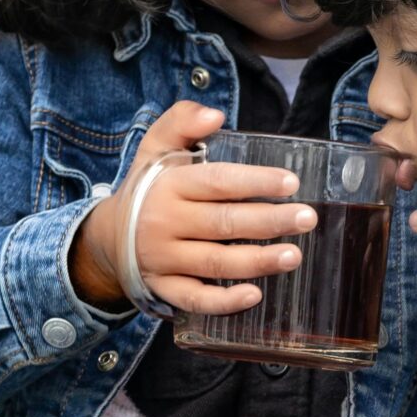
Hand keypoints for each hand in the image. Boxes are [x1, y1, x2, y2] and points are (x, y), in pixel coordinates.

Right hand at [70, 100, 316, 312]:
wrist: (109, 235)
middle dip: (268, 221)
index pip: (217, 182)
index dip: (254, 182)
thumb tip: (214, 114)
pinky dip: (223, 302)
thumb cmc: (148, 189)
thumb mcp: (155, 148)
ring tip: (294, 256)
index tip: (290, 183)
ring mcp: (163, 259)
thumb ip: (181, 122)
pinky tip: (254, 296)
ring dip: (256, 262)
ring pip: (215, 263)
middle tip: (306, 219)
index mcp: (168, 185)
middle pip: (222, 223)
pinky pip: (194, 300)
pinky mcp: (163, 288)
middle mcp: (165, 223)